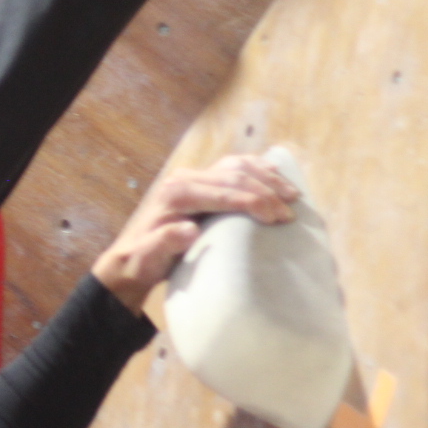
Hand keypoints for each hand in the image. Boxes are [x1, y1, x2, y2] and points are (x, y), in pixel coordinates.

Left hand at [91, 154, 299, 311]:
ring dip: (267, 177)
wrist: (134, 256)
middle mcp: (184, 179)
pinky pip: (234, 166)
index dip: (252, 201)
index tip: (276, 218)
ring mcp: (194, 176)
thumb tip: (190, 230)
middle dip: (266, 192)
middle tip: (290, 213)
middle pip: (233, 176)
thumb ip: (165, 243)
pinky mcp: (202, 181)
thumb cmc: (144, 261)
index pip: (222, 191)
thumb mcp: (148, 258)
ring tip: (292, 195)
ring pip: (236, 166)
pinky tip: (276, 172)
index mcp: (175, 194)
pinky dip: (257, 167)